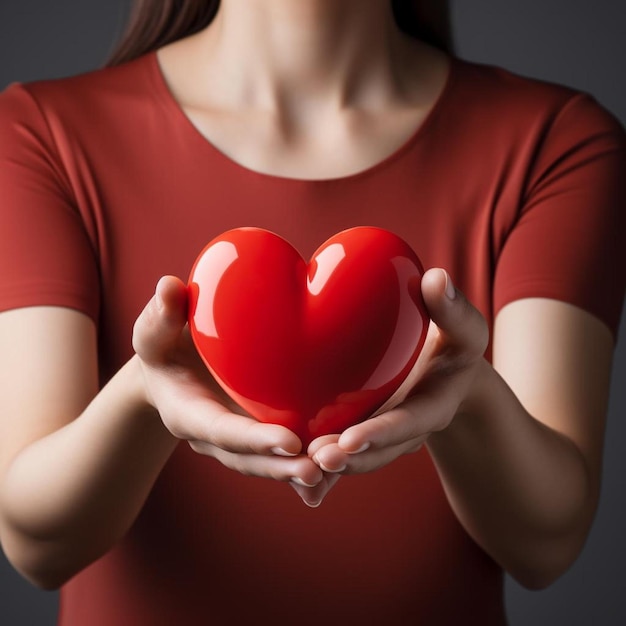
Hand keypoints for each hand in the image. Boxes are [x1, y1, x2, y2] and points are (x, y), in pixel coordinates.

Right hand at [132, 276, 323, 488]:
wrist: (173, 369)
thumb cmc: (165, 345)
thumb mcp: (156, 329)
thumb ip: (162, 313)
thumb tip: (169, 286)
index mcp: (189, 414)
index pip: (221, 430)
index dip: (253, 439)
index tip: (289, 441)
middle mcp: (214, 437)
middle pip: (249, 459)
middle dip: (282, 467)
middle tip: (319, 469)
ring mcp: (237, 441)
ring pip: (268, 464)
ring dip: (299, 470)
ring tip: (335, 469)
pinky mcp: (257, 435)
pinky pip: (281, 457)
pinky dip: (308, 463)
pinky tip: (339, 463)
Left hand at [303, 268, 488, 500]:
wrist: (449, 375)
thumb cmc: (454, 343)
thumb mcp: (463, 326)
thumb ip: (452, 307)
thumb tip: (436, 278)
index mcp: (432, 404)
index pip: (409, 421)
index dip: (383, 432)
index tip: (350, 439)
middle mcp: (408, 428)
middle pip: (380, 450)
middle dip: (350, 459)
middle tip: (317, 459)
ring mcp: (386, 436)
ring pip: (359, 459)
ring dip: (331, 469)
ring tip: (300, 467)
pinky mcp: (367, 435)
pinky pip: (345, 455)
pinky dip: (323, 470)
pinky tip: (294, 475)